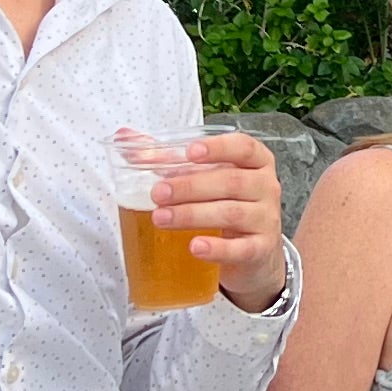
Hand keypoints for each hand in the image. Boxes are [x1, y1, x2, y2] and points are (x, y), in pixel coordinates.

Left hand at [150, 128, 288, 310]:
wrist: (254, 252)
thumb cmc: (224, 203)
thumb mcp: (206, 178)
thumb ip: (167, 157)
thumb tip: (124, 138)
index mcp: (255, 162)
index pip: (244, 147)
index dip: (218, 148)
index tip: (190, 152)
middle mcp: (266, 187)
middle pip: (231, 181)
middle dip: (191, 186)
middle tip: (157, 193)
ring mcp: (266, 219)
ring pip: (232, 213)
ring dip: (193, 214)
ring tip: (161, 218)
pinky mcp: (260, 250)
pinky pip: (240, 249)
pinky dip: (217, 248)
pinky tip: (194, 247)